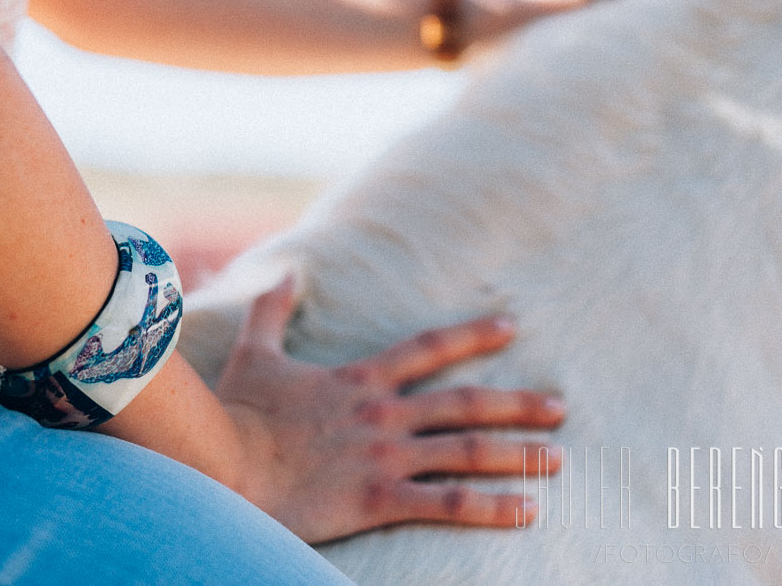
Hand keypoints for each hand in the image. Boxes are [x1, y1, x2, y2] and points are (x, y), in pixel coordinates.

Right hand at [217, 277, 564, 543]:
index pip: (430, 348)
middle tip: (561, 407)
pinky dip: (490, 507)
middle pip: (465, 403)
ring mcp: (383, 456)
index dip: (474, 335)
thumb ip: (272, 310)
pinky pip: (445, 504)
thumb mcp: (256, 353)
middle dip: (517, 404)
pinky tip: (527, 510)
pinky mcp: (377, 498)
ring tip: (556, 459)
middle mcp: (383, 413)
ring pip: (465, 451)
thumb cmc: (238, 412)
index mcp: (360, 379)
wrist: (220, 463)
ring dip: (517, 454)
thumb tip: (283, 271)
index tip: (511, 327)